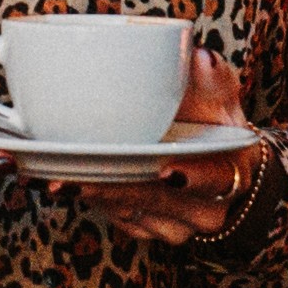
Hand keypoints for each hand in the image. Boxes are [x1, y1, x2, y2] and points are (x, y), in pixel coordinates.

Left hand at [66, 46, 255, 246]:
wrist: (218, 164)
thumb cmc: (215, 124)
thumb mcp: (222, 98)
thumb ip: (213, 78)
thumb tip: (201, 57)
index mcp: (230, 174)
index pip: (214, 180)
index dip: (191, 178)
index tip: (167, 172)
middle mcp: (206, 209)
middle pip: (158, 202)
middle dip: (116, 190)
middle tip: (77, 177)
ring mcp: (177, 226)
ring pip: (132, 213)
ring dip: (94, 197)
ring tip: (56, 180)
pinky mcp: (149, 229)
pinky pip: (119, 219)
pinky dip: (92, 201)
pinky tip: (66, 183)